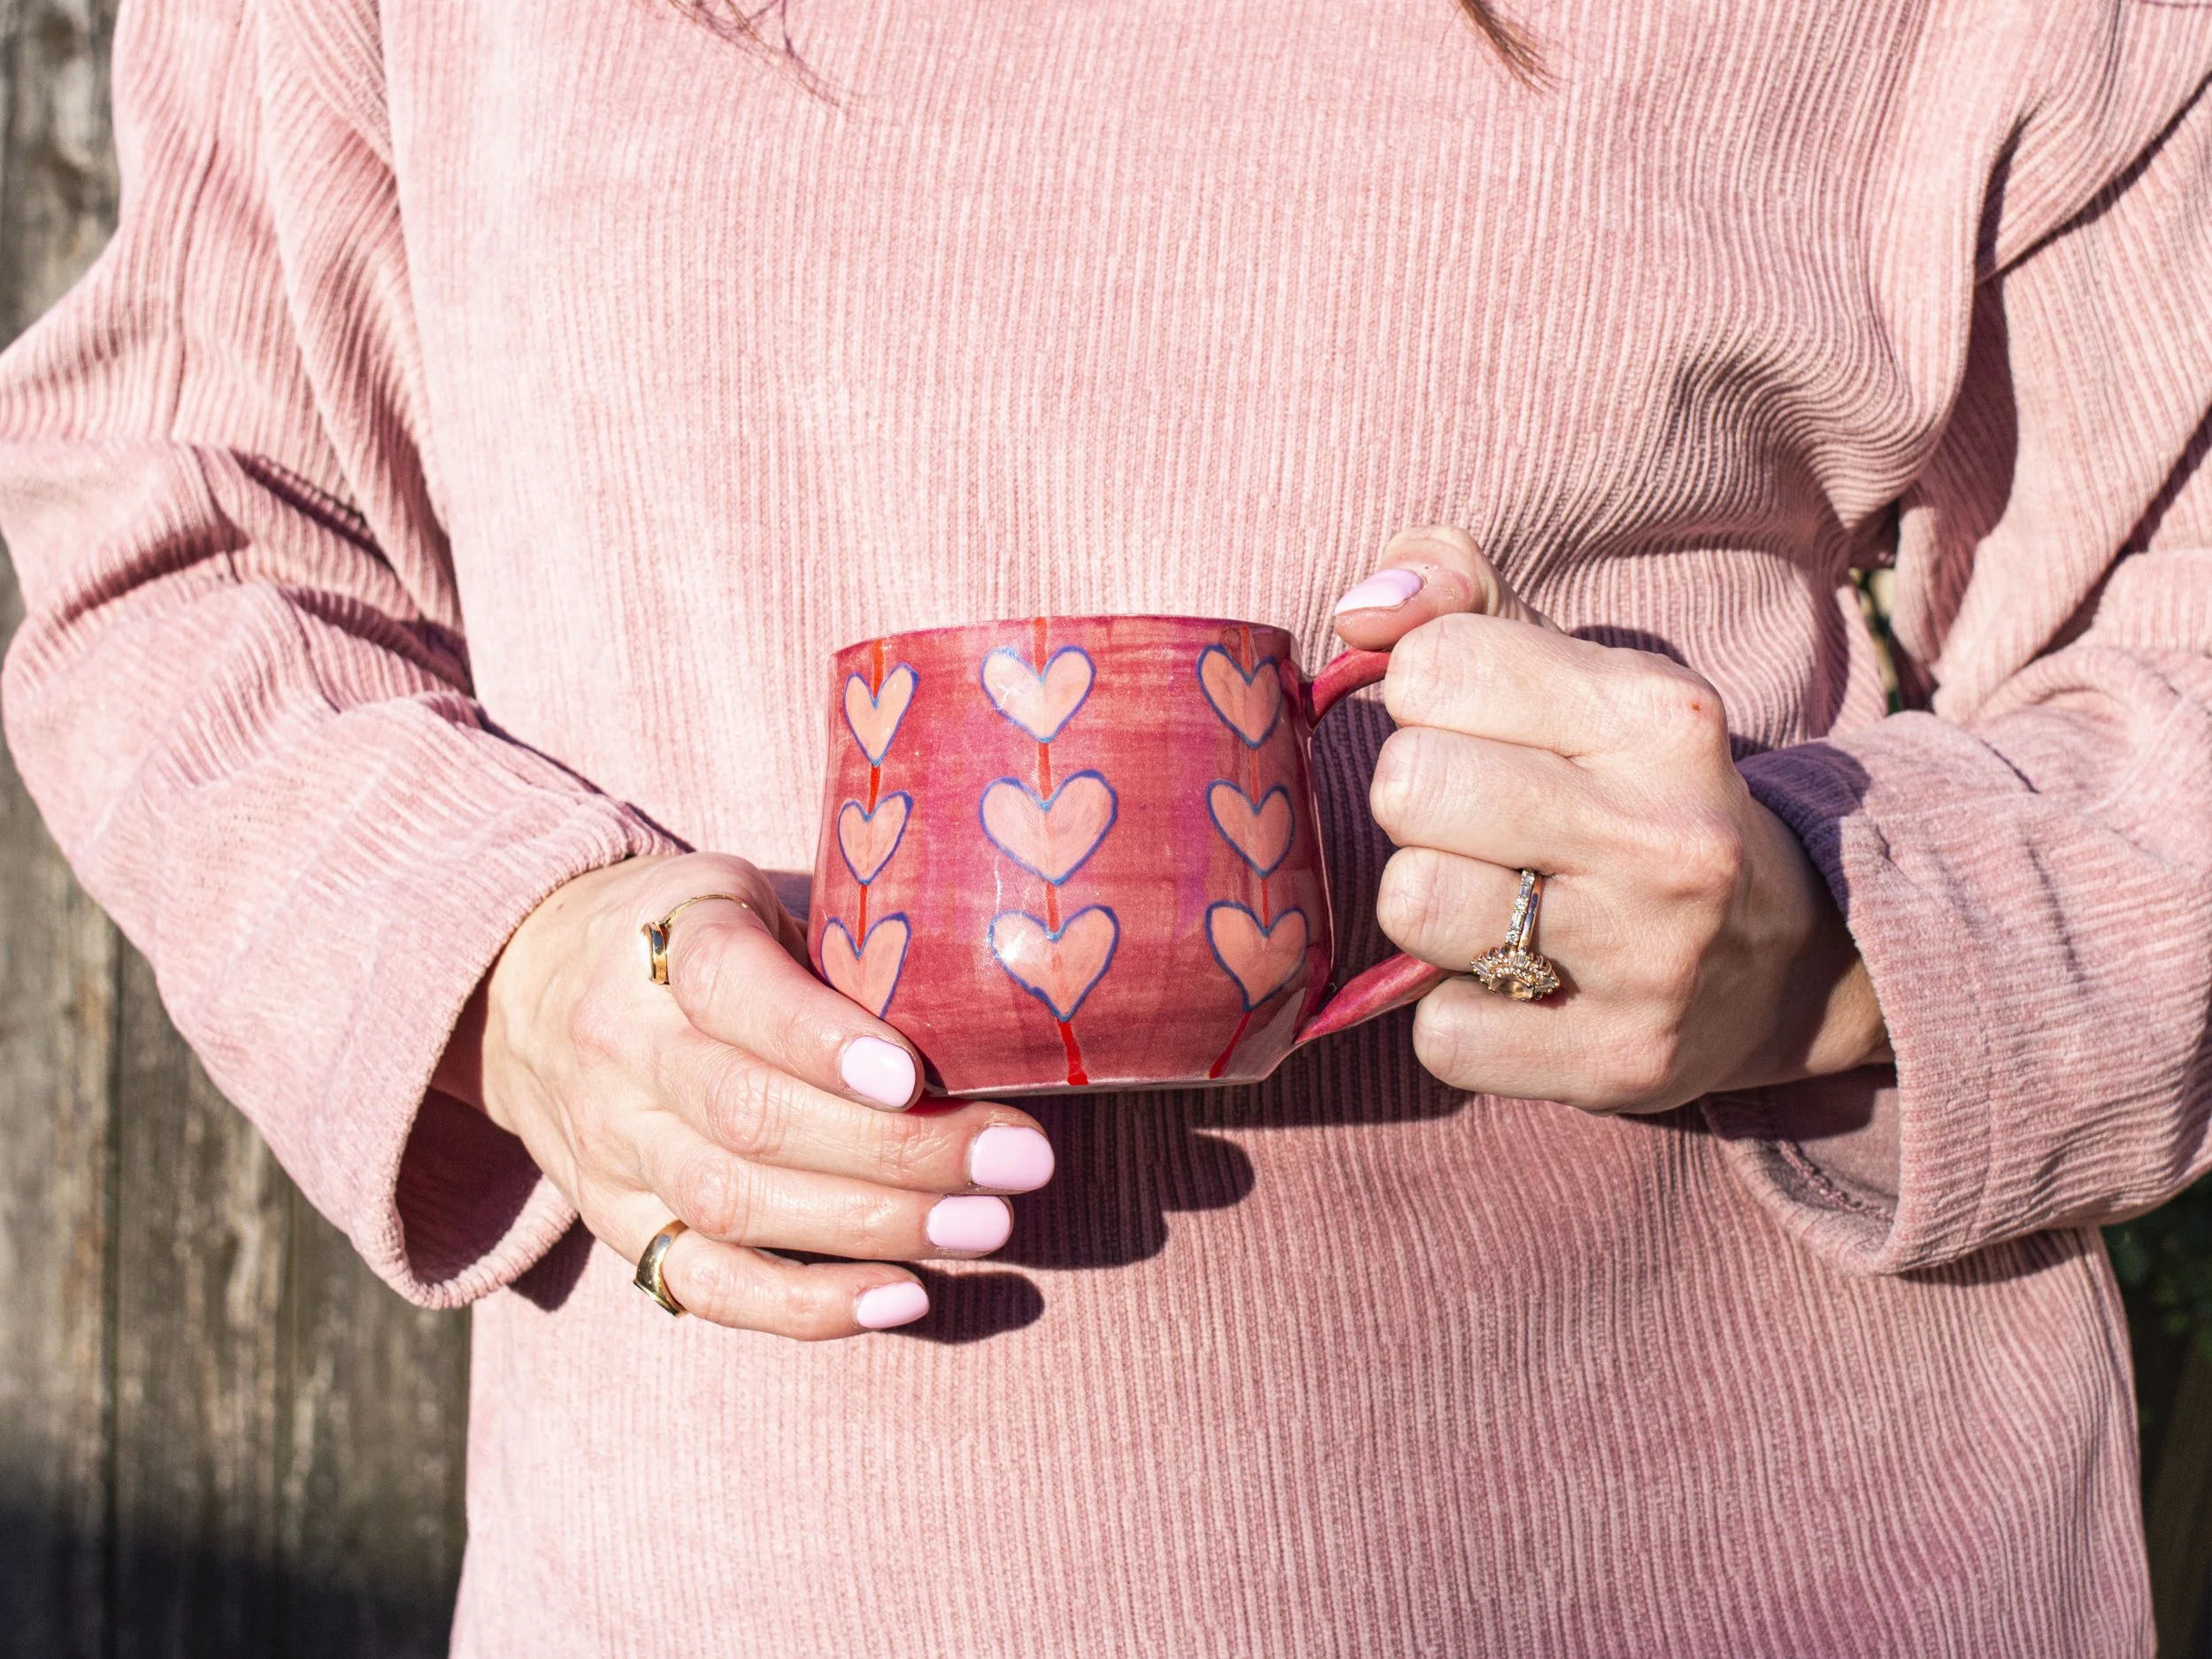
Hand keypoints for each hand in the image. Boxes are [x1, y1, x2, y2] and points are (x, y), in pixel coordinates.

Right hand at [431, 852, 1055, 1335]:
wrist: (526, 984)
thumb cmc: (692, 935)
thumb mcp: (747, 896)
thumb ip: (831, 945)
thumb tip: (988, 1013)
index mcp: (661, 944)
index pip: (730, 986)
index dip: (821, 1037)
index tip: (912, 1074)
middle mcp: (622, 1049)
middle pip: (751, 1114)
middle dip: (898, 1148)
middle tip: (1017, 1159)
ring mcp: (610, 1146)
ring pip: (736, 1204)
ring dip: (876, 1226)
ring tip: (987, 1224)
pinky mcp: (616, 1224)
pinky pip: (705, 1284)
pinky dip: (806, 1307)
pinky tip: (904, 1297)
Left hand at [1333, 527, 1890, 1113]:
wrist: (1789, 961)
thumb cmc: (1639, 793)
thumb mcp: (1581, 676)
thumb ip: (1462, 602)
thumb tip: (1360, 608)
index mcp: (1661, 715)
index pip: (1433, 666)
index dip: (1425, 698)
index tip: (1475, 731)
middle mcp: (1667, 835)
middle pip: (1408, 786)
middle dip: (1417, 803)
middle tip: (1477, 827)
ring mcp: (1649, 959)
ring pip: (1412, 905)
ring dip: (1427, 907)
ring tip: (1493, 903)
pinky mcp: (1617, 1063)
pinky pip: (1440, 1035)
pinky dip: (1459, 1017)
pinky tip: (1517, 992)